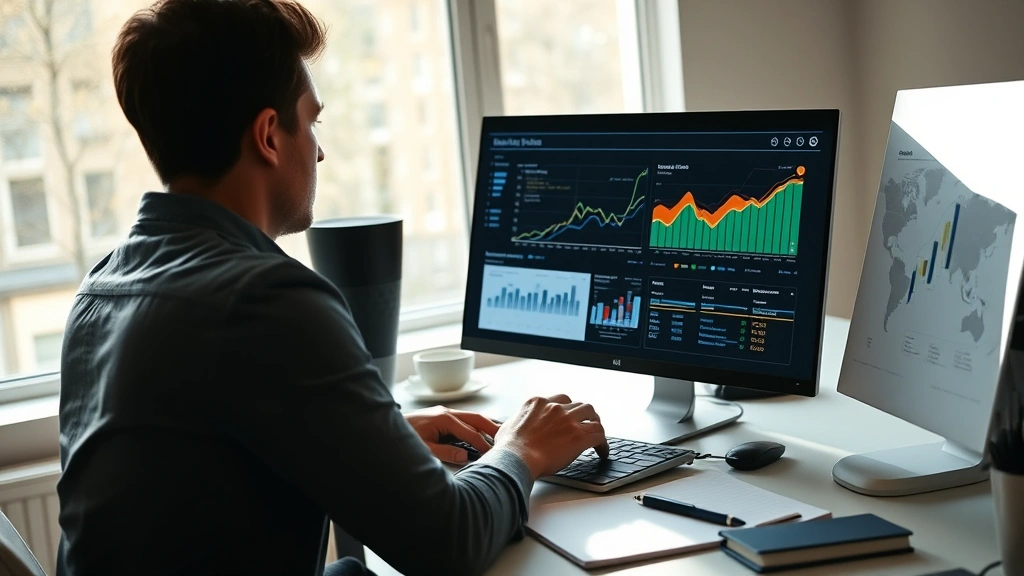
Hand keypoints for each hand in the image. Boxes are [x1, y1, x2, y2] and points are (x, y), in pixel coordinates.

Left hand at [405, 406, 500, 464]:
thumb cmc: (405, 438)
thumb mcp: (425, 449)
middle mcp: (446, 412)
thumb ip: (446, 452)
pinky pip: (463, 419)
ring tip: (497, 433)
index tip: (492, 453)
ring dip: (484, 425)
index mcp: (444, 419)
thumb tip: (465, 455)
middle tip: (504, 437)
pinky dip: (474, 424)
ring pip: (471, 417)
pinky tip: (480, 431)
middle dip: (490, 427)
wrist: (386, 429)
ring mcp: (444, 413)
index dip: (482, 443)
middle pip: (475, 418)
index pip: (470, 431)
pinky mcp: (441, 417)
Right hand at [492, 394, 608, 479]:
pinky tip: (602, 451)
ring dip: (595, 423)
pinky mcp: (579, 436)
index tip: (568, 417)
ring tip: (597, 434)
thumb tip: (509, 430)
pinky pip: (599, 434)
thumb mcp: (507, 427)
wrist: (516, 459)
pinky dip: (603, 443)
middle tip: (586, 423)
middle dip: (584, 414)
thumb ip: (515, 424)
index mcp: (537, 403)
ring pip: (591, 414)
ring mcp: (568, 420)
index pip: (559, 400)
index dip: (566, 409)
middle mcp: (554, 408)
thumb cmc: (509, 448)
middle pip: (577, 404)